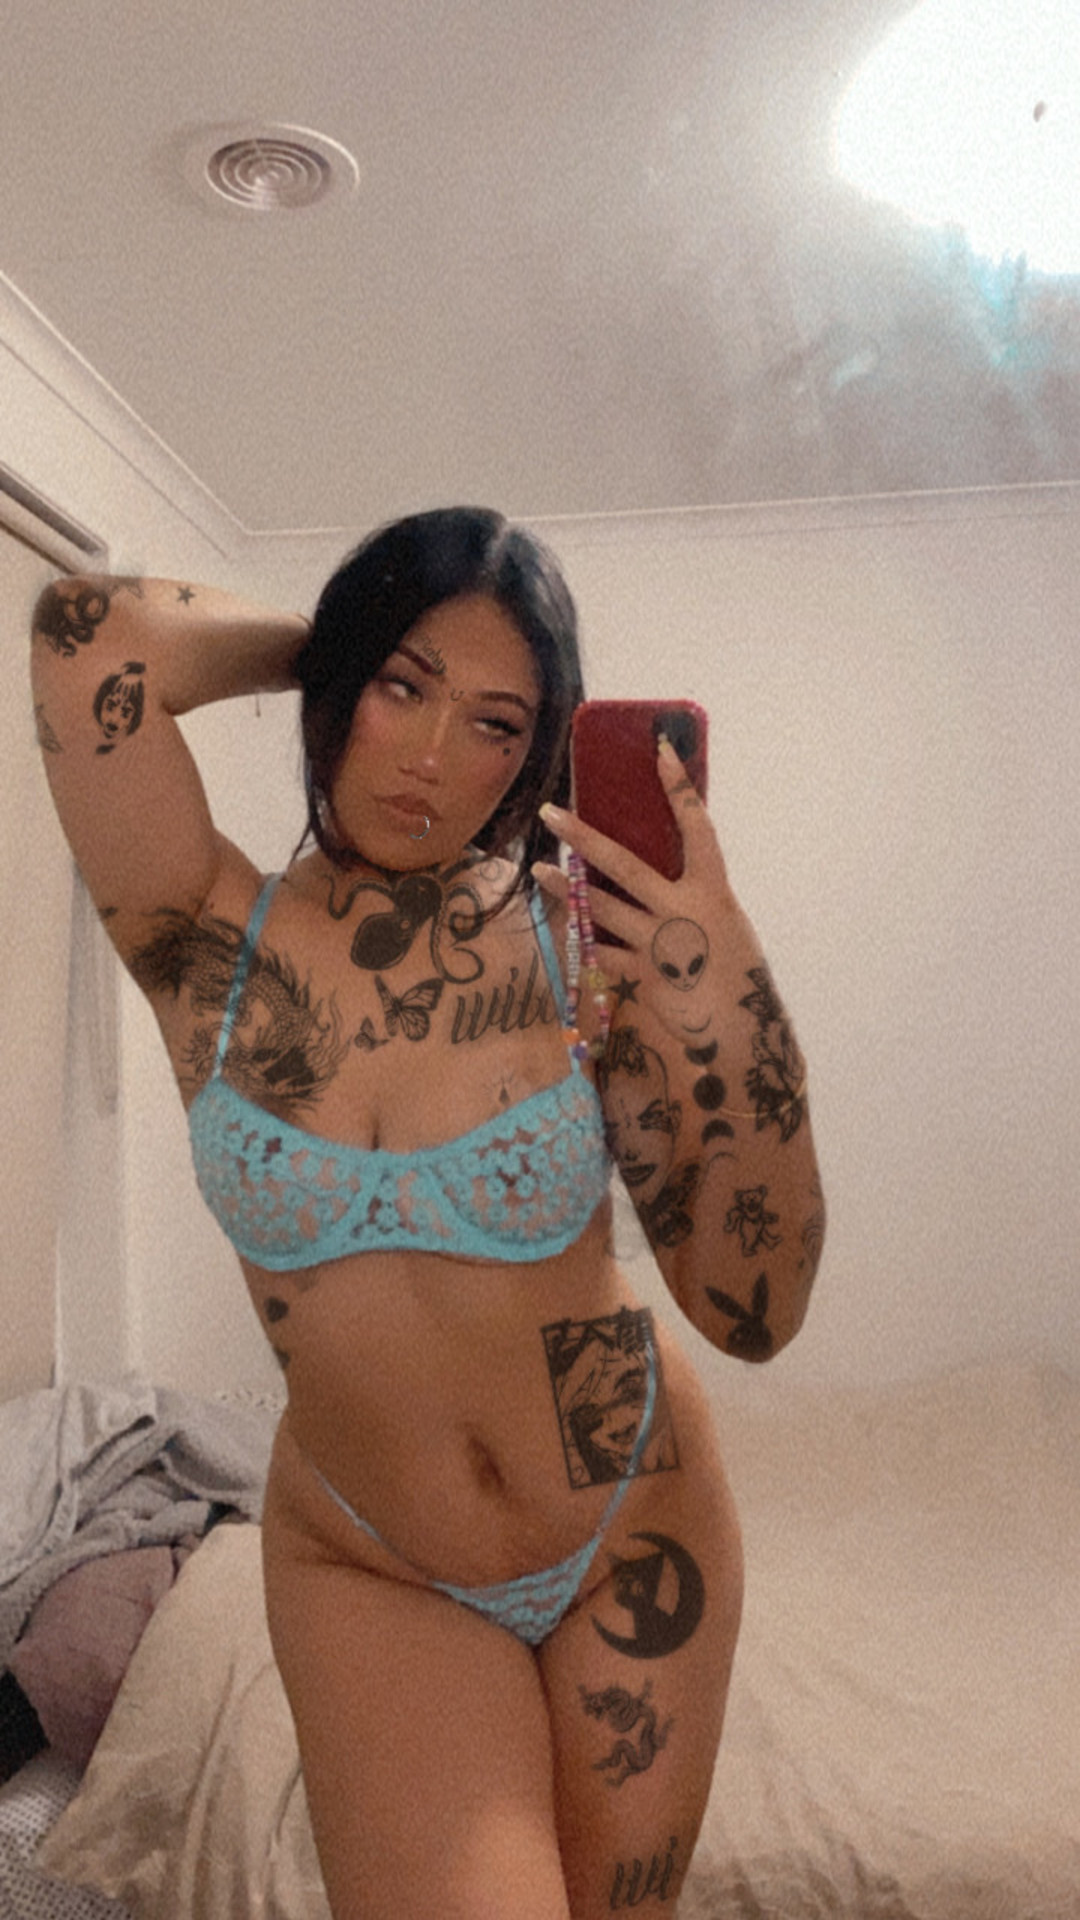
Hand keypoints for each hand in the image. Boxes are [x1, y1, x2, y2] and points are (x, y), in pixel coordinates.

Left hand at [534, 737, 754, 1041]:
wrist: (741, 1027)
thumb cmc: (736, 970)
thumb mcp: (724, 921)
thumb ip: (691, 895)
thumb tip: (661, 869)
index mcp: (713, 890)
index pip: (696, 826)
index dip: (678, 787)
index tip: (659, 750)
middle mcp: (683, 911)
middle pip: (624, 865)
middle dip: (584, 837)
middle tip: (552, 812)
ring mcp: (659, 944)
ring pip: (600, 908)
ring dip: (566, 889)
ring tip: (540, 869)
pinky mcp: (643, 975)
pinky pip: (603, 951)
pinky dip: (584, 938)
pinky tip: (564, 925)